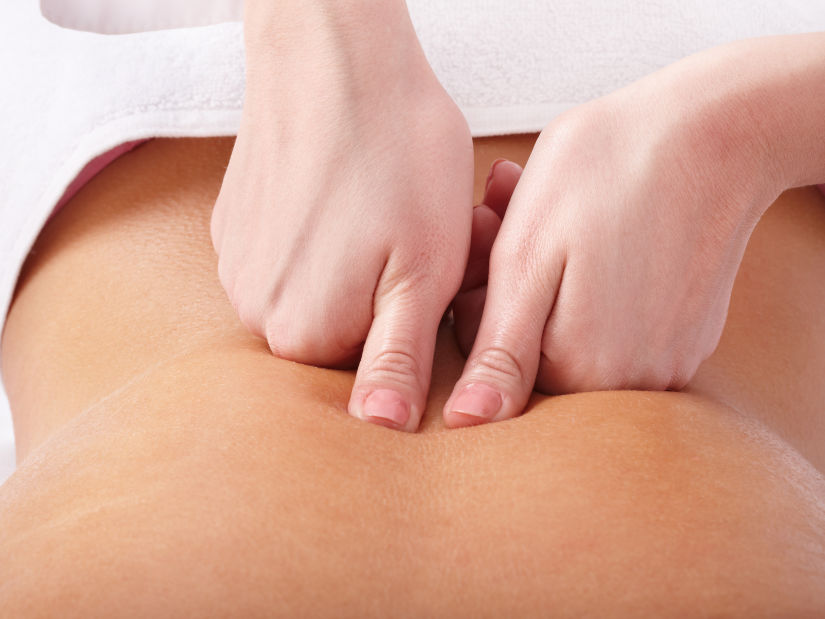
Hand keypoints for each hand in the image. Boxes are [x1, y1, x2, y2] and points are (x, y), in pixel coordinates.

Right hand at [213, 2, 473, 430]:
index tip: (432, 274)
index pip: (370, 370)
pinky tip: (343, 193)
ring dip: (356, 268)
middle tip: (419, 238)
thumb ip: (398, 359)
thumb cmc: (396, 157)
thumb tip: (381, 429)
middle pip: (341, 334)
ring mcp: (239, 266)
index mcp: (305, 333)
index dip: (415, 326)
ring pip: (317, 295)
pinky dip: (323, 239)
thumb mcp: (422, 270)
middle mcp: (257, 311)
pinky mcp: (235, 227)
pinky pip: (290, 258)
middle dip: (386, 299)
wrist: (334, 58)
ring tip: (382, 208)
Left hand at [444, 57, 782, 427]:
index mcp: (579, 371)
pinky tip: (590, 226)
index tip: (485, 230)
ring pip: (572, 328)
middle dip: (507, 280)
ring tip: (543, 204)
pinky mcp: (687, 332)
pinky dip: (592, 276)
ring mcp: (665, 358)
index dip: (477, 294)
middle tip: (504, 206)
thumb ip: (500, 354)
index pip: (491, 362)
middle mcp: (629, 381)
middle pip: (534, 345)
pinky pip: (619, 320)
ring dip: (547, 272)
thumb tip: (468, 423)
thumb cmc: (606, 176)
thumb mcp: (528, 261)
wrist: (715, 130)